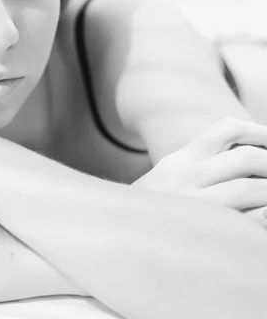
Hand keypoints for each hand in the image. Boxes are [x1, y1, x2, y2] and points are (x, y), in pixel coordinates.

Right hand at [133, 116, 266, 226]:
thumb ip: (202, 164)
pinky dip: (263, 217)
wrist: (115, 238)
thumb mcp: (170, 176)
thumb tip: (250, 159)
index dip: (258, 131)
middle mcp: (186, 175)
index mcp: (181, 158)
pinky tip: (264, 218)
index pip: (227, 128)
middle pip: (246, 157)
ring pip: (250, 189)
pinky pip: (246, 222)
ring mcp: (193, 204)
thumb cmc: (151, 211)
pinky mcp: (200, 233)